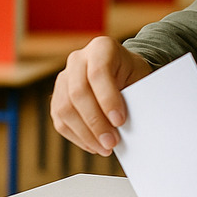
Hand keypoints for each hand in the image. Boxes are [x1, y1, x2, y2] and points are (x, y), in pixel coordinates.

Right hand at [50, 36, 151, 155]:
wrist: (121, 70)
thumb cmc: (132, 73)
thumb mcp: (139, 76)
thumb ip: (132, 94)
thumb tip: (129, 124)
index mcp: (101, 48)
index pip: (98, 73)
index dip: (108, 99)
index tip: (120, 121)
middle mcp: (78, 59)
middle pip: (78, 93)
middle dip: (96, 122)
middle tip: (111, 142)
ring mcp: (64, 78)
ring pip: (65, 109)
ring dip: (85, 134)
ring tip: (105, 148)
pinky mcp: (57, 97)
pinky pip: (60, 121)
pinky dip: (77, 137)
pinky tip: (94, 145)